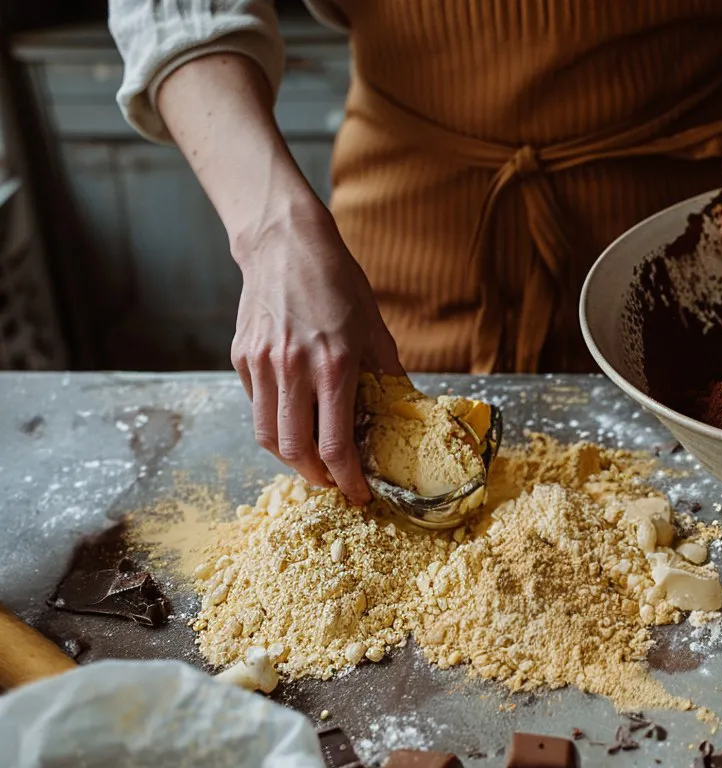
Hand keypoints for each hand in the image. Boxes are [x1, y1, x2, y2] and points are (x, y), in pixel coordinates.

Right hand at [230, 201, 402, 503]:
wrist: (284, 243)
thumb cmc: (337, 283)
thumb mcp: (374, 328)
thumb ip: (387, 374)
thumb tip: (404, 412)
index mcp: (333, 365)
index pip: (335, 444)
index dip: (348, 479)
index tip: (358, 493)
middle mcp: (292, 369)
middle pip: (293, 451)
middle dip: (316, 478)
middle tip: (333, 482)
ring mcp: (261, 364)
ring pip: (266, 436)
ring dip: (291, 458)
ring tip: (312, 460)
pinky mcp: (241, 357)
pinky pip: (256, 406)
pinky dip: (275, 423)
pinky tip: (294, 418)